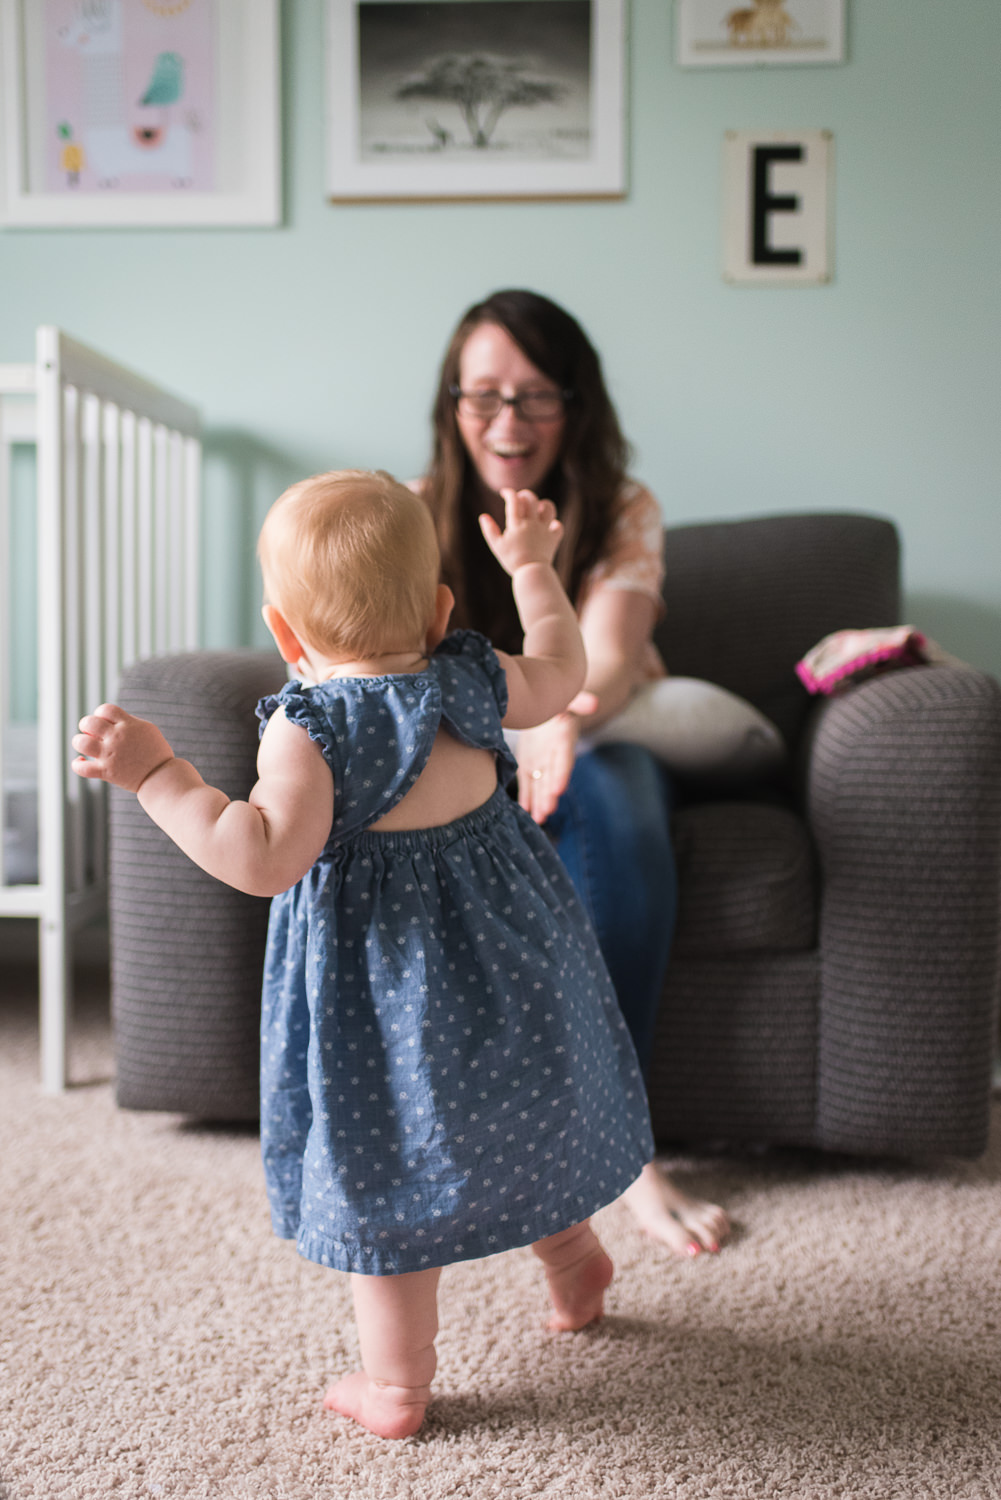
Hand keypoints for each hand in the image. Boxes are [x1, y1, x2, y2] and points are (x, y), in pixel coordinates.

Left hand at [71, 704, 173, 792]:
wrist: (162, 777)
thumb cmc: (156, 753)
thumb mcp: (147, 730)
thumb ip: (128, 722)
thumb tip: (110, 719)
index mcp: (129, 725)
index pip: (105, 709)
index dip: (100, 714)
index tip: (105, 722)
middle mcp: (117, 738)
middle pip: (89, 722)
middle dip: (86, 725)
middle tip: (92, 733)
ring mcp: (110, 755)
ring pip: (81, 742)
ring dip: (79, 742)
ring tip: (85, 746)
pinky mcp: (107, 772)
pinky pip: (82, 768)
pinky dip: (77, 764)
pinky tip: (82, 761)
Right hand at [478, 488, 563, 575]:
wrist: (531, 573)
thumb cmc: (511, 560)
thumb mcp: (497, 546)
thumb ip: (489, 530)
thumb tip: (483, 516)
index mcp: (517, 524)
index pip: (514, 500)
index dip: (508, 493)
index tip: (504, 493)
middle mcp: (532, 523)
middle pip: (531, 499)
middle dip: (524, 495)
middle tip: (519, 499)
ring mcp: (544, 530)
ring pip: (549, 508)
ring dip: (543, 505)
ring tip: (537, 510)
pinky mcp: (553, 539)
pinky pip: (558, 527)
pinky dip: (554, 525)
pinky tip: (548, 527)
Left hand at [516, 692, 596, 823]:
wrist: (549, 704)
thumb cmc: (560, 698)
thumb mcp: (568, 697)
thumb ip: (580, 701)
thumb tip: (594, 703)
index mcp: (564, 736)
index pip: (565, 758)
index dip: (562, 773)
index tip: (559, 789)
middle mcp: (555, 753)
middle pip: (553, 776)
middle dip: (549, 794)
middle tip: (547, 811)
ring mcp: (543, 760)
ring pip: (541, 784)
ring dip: (539, 801)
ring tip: (538, 819)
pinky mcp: (530, 763)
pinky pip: (528, 782)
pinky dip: (527, 797)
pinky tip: (526, 812)